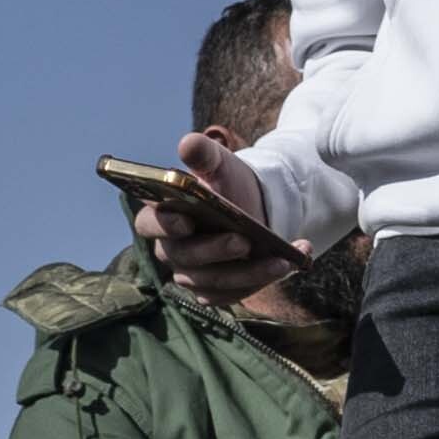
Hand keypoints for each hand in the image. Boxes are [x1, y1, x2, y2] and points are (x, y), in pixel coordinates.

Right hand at [143, 133, 304, 309]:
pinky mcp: (215, 291)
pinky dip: (262, 281)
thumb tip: (188, 144)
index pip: (148, 224)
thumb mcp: (219, 164)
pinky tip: (290, 264)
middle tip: (244, 241)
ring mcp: (192, 275)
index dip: (164, 225)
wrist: (252, 208)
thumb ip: (203, 154)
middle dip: (216, 251)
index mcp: (161, 216)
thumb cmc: (226, 184)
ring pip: (213, 282)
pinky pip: (234, 294)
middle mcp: (172, 250)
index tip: (187, 221)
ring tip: (282, 259)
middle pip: (185, 258)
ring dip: (249, 272)